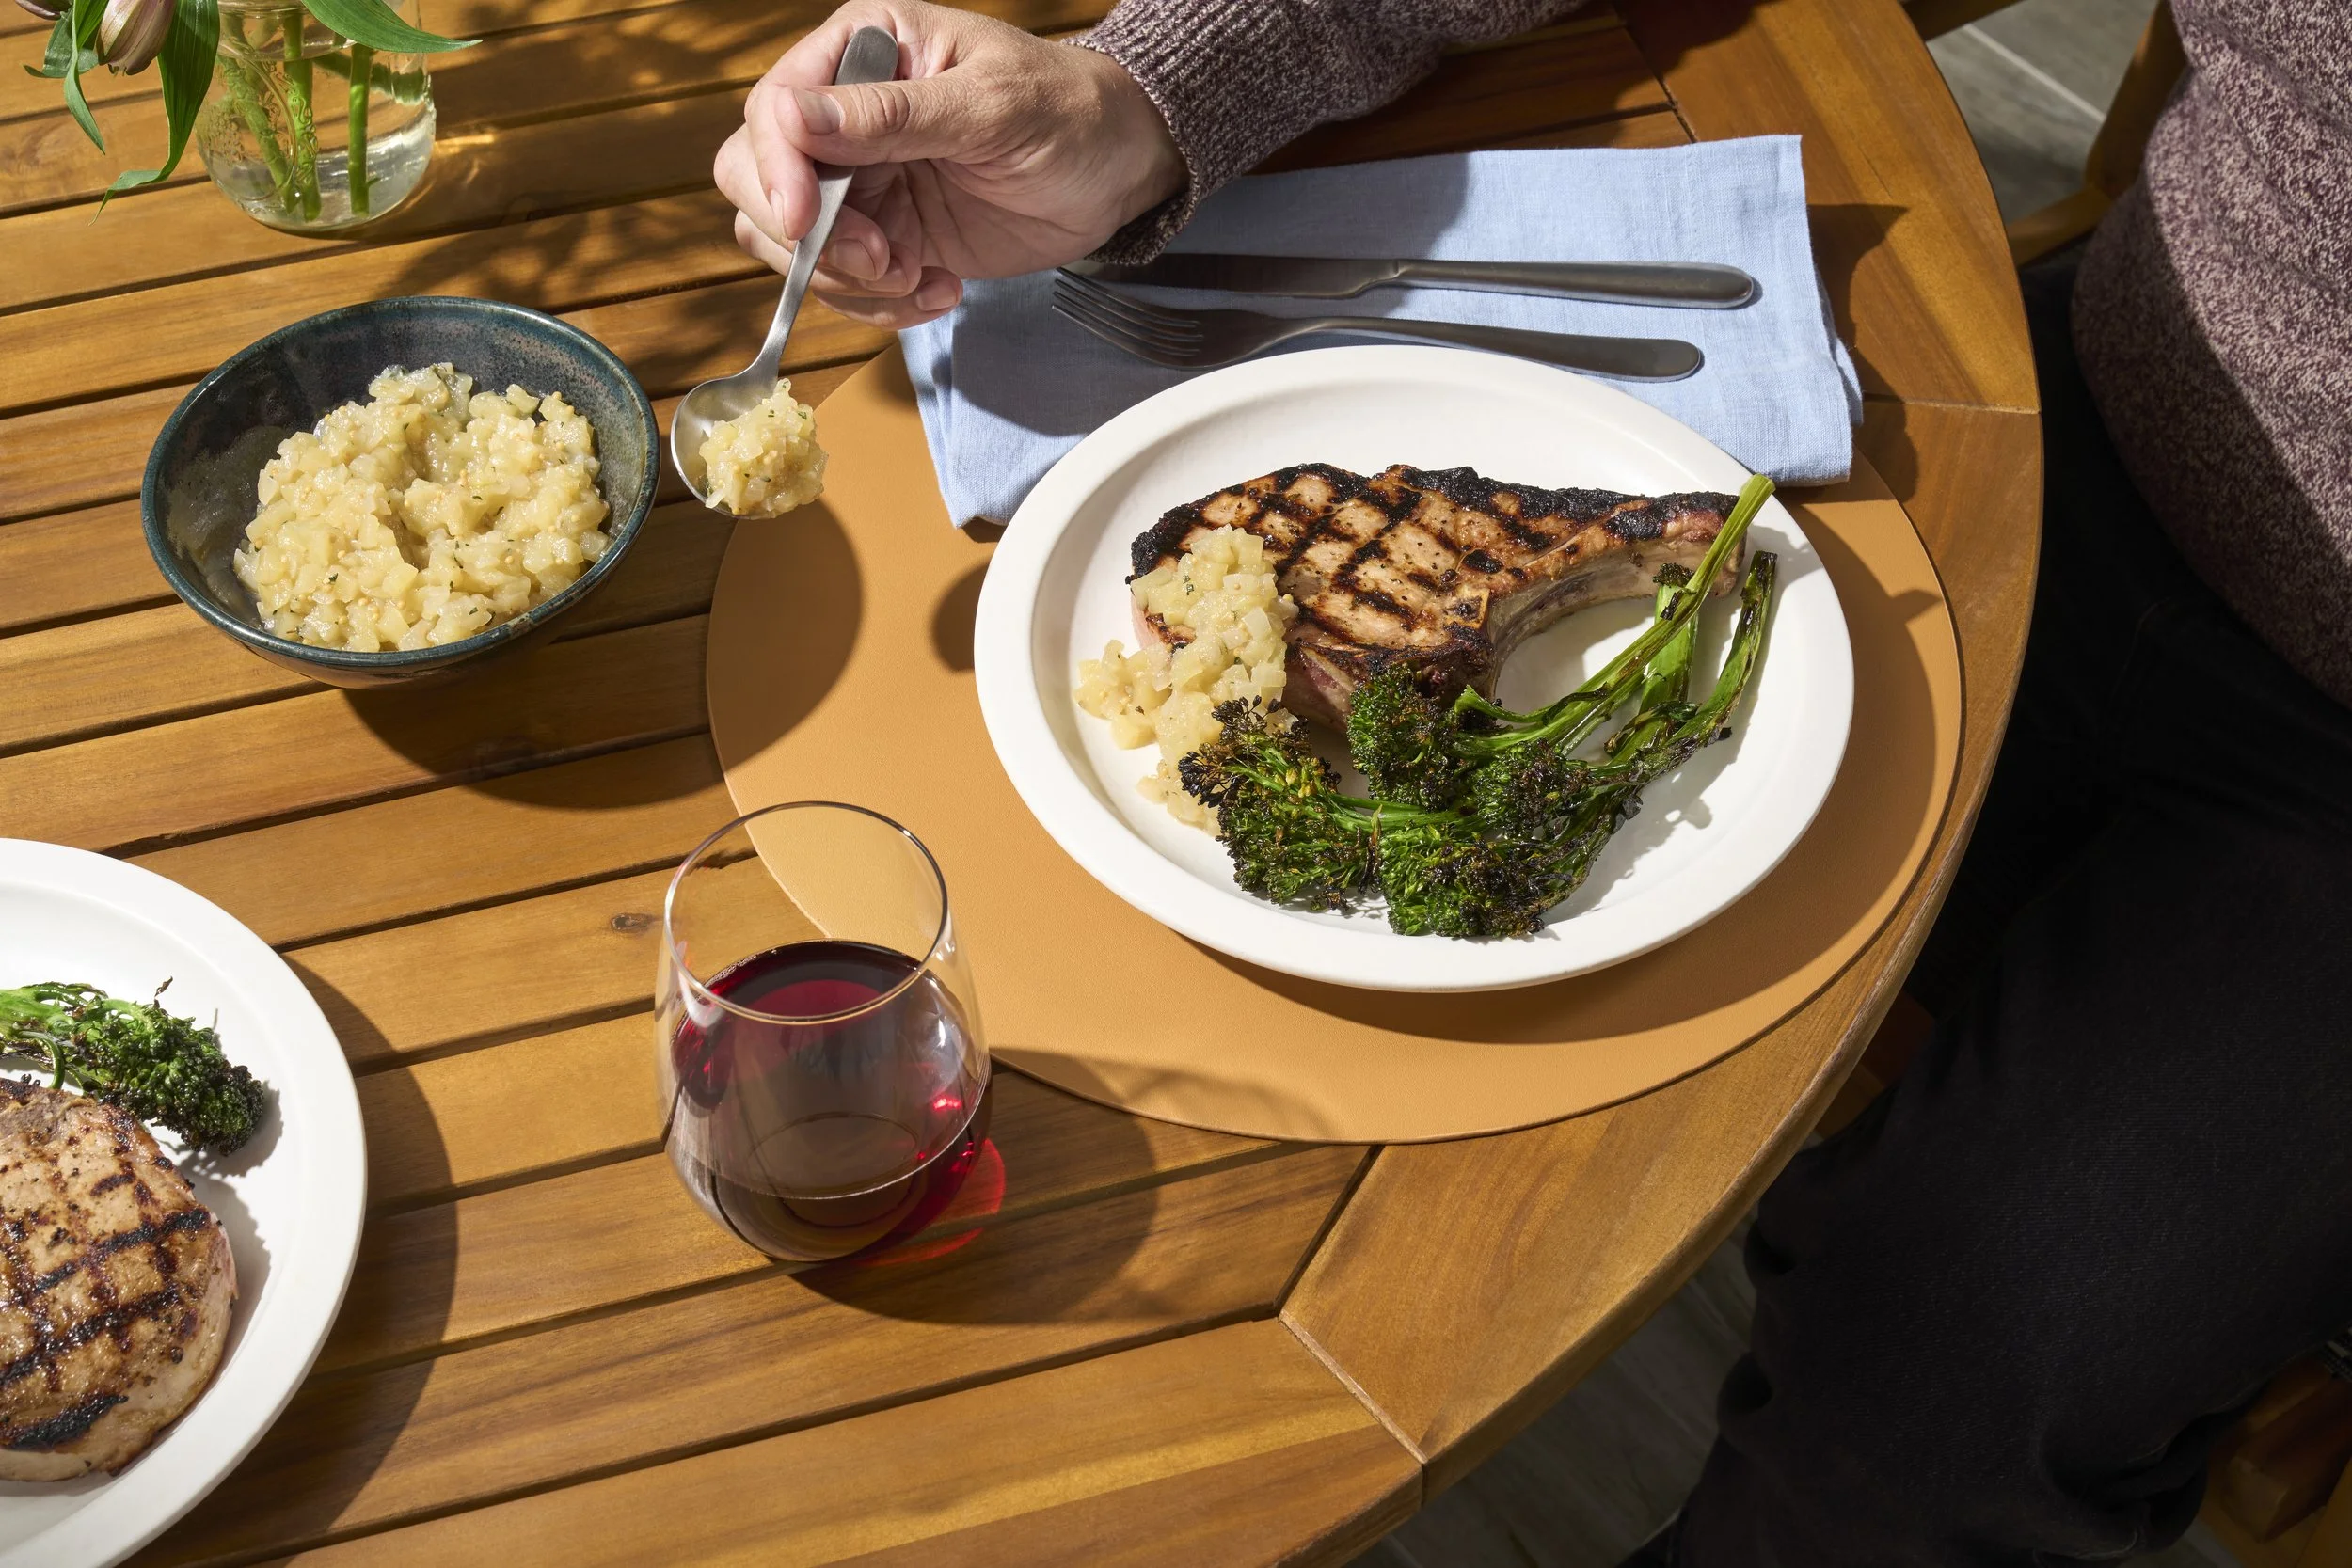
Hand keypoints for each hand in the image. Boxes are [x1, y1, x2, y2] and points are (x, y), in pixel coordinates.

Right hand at [715, 1, 1185, 329]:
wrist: (1116, 170)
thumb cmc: (1064, 110)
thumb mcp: (986, 106)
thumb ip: (890, 115)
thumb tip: (790, 114)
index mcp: (860, 51)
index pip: (773, 111)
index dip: (775, 170)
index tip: (805, 220)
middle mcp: (844, 118)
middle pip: (756, 180)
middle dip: (810, 237)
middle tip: (882, 259)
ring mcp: (860, 183)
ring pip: (792, 246)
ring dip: (848, 280)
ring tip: (920, 277)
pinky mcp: (885, 238)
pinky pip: (843, 285)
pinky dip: (881, 305)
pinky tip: (941, 290)